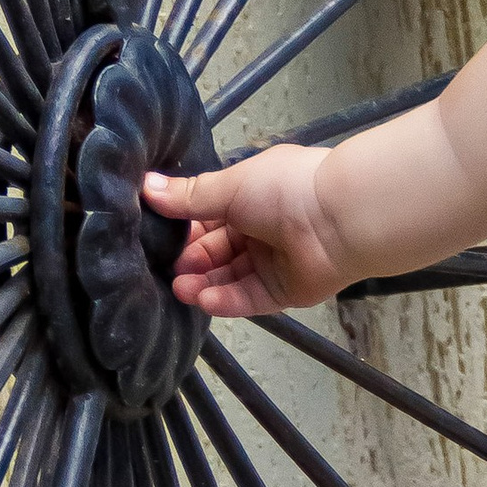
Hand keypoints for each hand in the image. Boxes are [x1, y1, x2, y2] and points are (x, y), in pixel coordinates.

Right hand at [145, 145, 346, 316]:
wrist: (339, 219)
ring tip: (179, 288)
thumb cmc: (284, 190)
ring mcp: (273, 263)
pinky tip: (203, 300)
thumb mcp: (231, 186)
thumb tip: (146, 187)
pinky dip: (226, 301)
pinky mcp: (284, 292)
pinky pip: (249, 299)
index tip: (156, 236)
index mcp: (251, 197)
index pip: (209, 217)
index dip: (184, 228)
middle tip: (166, 269)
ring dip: (203, 283)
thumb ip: (189, 196)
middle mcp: (261, 230)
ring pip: (230, 278)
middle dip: (191, 261)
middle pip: (217, 251)